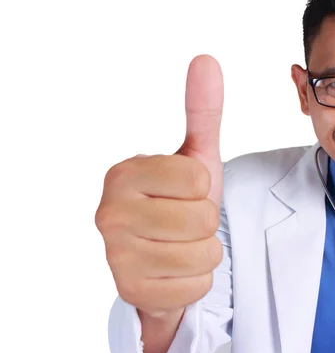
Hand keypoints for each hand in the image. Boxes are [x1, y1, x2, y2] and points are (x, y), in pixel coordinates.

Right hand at [96, 55, 223, 317]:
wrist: (164, 256)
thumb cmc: (179, 202)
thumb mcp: (195, 156)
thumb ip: (202, 110)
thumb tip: (207, 59)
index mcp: (123, 174)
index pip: (198, 181)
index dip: (204, 189)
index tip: (184, 192)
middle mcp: (109, 213)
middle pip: (202, 220)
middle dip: (205, 224)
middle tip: (184, 223)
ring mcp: (116, 256)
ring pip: (203, 256)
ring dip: (203, 253)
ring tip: (181, 246)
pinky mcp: (130, 292)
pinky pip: (196, 287)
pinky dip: (196, 281)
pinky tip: (175, 271)